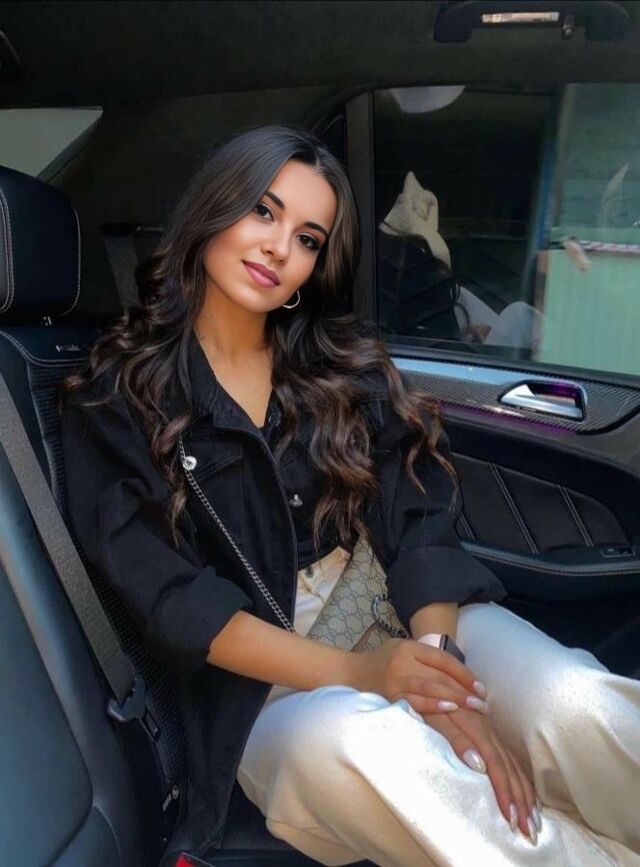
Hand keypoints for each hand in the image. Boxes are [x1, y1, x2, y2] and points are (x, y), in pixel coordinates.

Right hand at [350, 638, 488, 715]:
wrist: (347, 675)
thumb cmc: (380, 664)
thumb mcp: (402, 651)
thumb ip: (425, 660)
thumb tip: (460, 676)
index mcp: (408, 647)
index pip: (443, 658)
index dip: (465, 673)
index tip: (481, 688)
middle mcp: (402, 661)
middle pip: (440, 674)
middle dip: (465, 690)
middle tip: (484, 704)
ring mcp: (394, 679)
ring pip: (430, 686)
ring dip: (455, 698)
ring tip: (475, 708)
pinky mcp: (388, 697)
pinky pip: (414, 702)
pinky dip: (433, 705)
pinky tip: (448, 709)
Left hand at [423, 707, 541, 842]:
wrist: (421, 668)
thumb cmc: (422, 695)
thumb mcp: (433, 714)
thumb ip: (455, 737)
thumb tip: (478, 764)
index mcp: (474, 725)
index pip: (495, 764)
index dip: (504, 791)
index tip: (511, 818)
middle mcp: (486, 727)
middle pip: (508, 767)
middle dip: (520, 799)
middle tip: (530, 831)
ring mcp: (488, 727)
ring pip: (512, 763)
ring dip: (523, 792)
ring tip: (534, 820)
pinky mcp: (486, 727)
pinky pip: (509, 756)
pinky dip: (519, 776)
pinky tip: (527, 793)